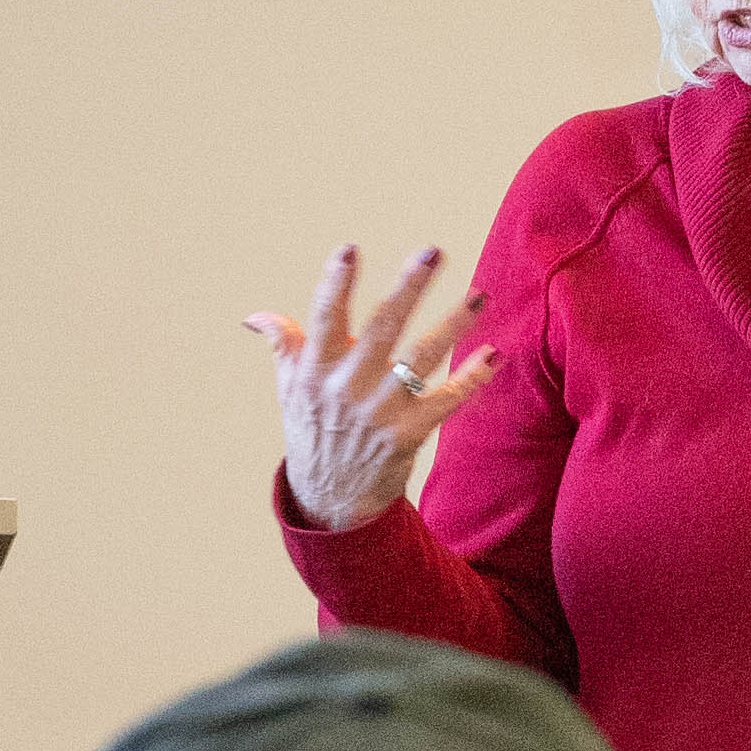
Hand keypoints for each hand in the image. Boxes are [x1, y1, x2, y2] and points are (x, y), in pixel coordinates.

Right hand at [244, 243, 494, 534]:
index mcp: (317, 369)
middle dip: (408, 288)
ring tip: (480, 295)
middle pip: (382, 329)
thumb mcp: (290, 390)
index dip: (334, 284)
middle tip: (433, 252)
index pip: (324, 318)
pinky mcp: (409, 433)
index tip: (348, 250)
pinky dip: (472, 378)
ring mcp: (381, 411)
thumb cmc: (312, 432)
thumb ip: (283, 346)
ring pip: (422, 358)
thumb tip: (256, 317)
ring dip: (453, 325)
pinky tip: (494, 354)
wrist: (331, 500)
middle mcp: (349, 387)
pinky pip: (447, 400)